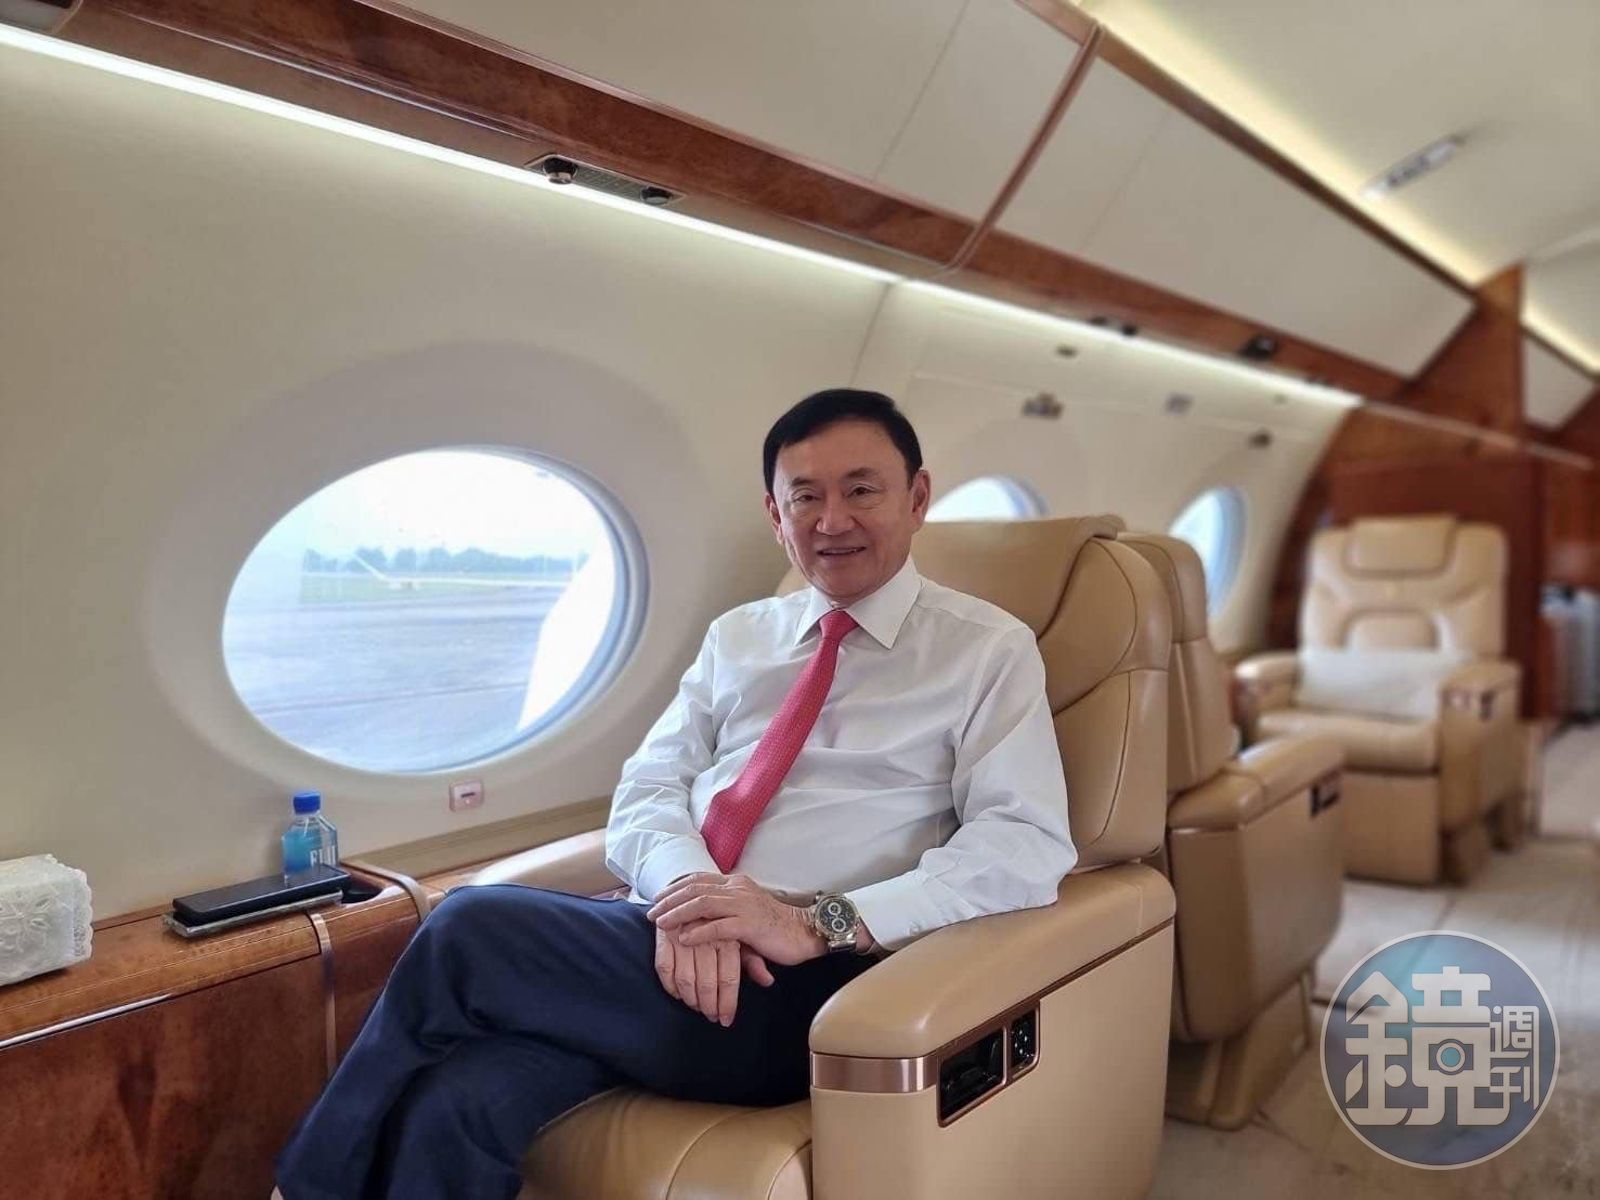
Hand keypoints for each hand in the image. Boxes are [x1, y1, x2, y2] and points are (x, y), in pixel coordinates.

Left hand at [649, 873, 825, 965]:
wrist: (804, 932)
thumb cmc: (773, 926)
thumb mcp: (745, 912)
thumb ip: (723, 911)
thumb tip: (695, 919)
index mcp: (736, 883)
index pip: (699, 879)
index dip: (675, 887)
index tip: (657, 897)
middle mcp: (738, 889)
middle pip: (695, 889)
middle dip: (670, 900)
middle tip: (651, 912)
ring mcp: (744, 905)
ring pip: (703, 904)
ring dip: (678, 913)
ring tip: (661, 924)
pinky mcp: (750, 925)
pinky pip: (719, 927)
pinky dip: (698, 932)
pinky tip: (684, 939)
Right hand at [653, 921, 774, 1025]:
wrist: (696, 894)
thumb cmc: (723, 923)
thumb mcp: (741, 938)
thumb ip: (753, 960)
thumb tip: (768, 981)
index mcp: (728, 936)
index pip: (729, 977)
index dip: (727, 1002)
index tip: (726, 1019)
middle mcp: (706, 935)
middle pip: (707, 981)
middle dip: (709, 1005)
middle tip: (711, 1017)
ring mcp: (683, 934)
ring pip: (685, 978)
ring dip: (690, 999)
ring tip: (696, 1007)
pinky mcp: (664, 934)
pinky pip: (664, 967)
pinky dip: (670, 985)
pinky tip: (678, 994)